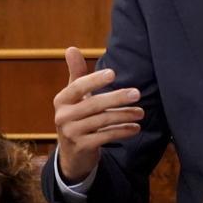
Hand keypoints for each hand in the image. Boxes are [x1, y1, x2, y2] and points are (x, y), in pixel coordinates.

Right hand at [52, 46, 143, 181]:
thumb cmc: (77, 117)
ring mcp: (71, 133)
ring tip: (141, 113)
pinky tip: (135, 128)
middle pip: (93, 104)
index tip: (113, 74)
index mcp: (62, 100)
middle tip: (137, 93)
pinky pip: (105, 137)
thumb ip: (76, 73)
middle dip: (117, 98)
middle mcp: (63, 116)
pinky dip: (122, 131)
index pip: (78, 86)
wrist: (72, 154)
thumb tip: (71, 48)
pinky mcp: (82, 147)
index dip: (95, 80)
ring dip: (124, 116)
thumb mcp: (74, 97)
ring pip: (102, 121)